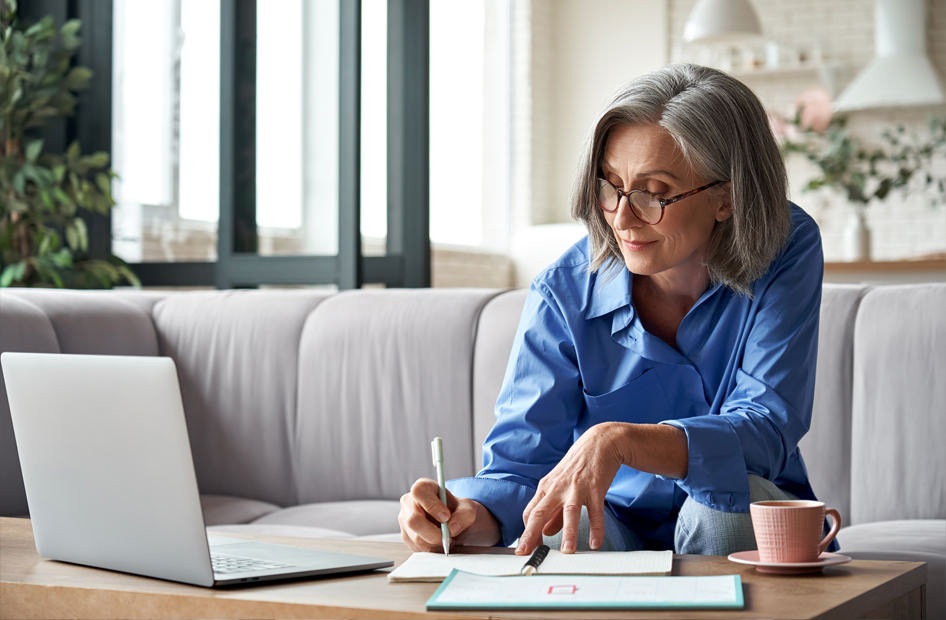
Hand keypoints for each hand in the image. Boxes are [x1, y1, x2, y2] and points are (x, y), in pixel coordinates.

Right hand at [398, 478, 501, 551]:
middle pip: (413, 520)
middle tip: (449, 537)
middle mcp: (409, 503)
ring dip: (436, 543)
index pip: (419, 493)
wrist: (455, 522)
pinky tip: (440, 543)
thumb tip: (451, 528)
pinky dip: (432, 549)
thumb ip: (464, 515)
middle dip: (434, 533)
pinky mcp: (407, 537)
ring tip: (448, 539)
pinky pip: (417, 548)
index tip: (446, 516)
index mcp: (422, 488)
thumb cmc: (457, 511)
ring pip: (416, 538)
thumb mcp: (468, 508)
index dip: (432, 506)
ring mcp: (404, 521)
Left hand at [517, 423, 627, 554]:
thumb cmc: (578, 465)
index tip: (526, 549)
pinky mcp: (595, 488)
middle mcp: (558, 488)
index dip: (527, 532)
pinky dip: (596, 528)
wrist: (600, 442)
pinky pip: (595, 511)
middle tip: (526, 553)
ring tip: (567, 552)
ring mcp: (576, 487)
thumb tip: (545, 532)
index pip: (530, 513)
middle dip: (531, 535)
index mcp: (546, 487)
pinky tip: (595, 543)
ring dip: (568, 533)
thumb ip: (553, 511)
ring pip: (569, 513)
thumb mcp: (561, 485)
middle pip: (540, 513)